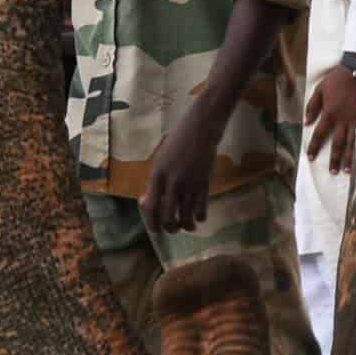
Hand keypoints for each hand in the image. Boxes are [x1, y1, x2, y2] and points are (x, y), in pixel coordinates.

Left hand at [142, 104, 220, 232]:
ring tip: (188, 225)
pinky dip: (200, 217)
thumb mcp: (161, 157)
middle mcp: (172, 182)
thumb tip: (150, 201)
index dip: (152, 222)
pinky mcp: (205, 182)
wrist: (202, 125)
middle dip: (170, 228)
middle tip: (173, 228)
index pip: (151, 207)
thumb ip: (157, 179)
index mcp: (157, 174)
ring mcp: (190, 183)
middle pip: (168, 218)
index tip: (156, 228)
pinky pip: (201, 209)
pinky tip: (199, 215)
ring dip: (186, 226)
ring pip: (186, 217)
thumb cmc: (179, 138)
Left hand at [304, 65, 355, 175]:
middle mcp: (342, 120)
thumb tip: (306, 122)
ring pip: (352, 143)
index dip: (314, 146)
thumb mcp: (320, 89)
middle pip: (337, 143)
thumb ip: (312, 106)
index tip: (310, 157)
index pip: (320, 134)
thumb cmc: (337, 79)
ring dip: (349, 158)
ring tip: (347, 171)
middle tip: (332, 172)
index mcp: (330, 113)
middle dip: (334, 158)